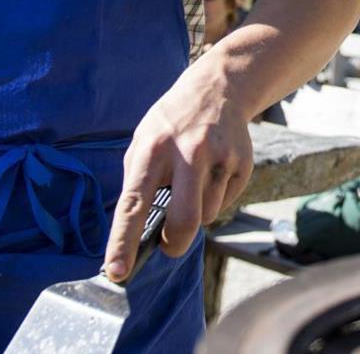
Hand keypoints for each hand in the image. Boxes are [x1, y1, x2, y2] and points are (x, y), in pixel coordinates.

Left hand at [104, 67, 253, 276]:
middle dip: (174, 245)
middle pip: (184, 222)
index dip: (124, 242)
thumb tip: (138, 233)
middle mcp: (188, 153)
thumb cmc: (171, 124)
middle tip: (168, 246)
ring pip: (207, 216)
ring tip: (194, 182)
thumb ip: (139, 182)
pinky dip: (215, 199)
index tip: (117, 272)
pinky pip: (226, 204)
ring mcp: (220, 158)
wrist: (219, 88)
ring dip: (196, 213)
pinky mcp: (243, 163)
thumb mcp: (143, 141)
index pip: (134, 204)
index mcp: (153, 149)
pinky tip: (213, 172)